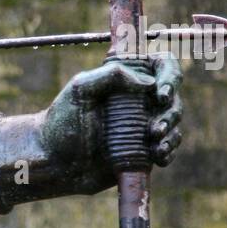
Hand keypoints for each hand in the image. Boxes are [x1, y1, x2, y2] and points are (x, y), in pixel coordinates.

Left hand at [40, 53, 183, 192]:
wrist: (53, 162)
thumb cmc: (61, 122)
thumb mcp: (80, 90)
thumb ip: (110, 75)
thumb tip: (148, 83)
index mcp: (125, 79)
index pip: (162, 65)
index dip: (170, 75)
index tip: (160, 93)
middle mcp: (138, 100)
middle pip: (173, 97)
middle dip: (171, 112)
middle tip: (154, 129)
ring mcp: (142, 125)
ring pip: (173, 124)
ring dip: (171, 133)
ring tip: (155, 146)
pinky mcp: (143, 150)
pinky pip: (167, 148)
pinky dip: (168, 151)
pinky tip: (159, 157)